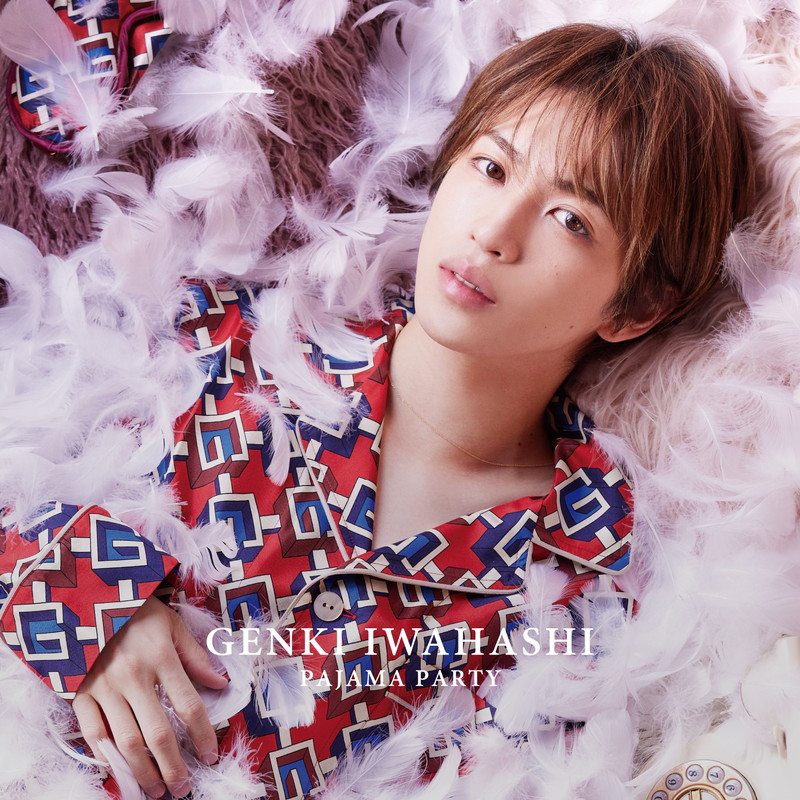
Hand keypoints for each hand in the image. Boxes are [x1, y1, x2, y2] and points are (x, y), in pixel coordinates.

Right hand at [73, 595, 228, 798]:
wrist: (88, 596)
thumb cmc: (136, 610)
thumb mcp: (172, 624)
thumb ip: (196, 656)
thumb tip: (221, 683)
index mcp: (162, 657)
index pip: (188, 706)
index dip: (202, 736)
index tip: (210, 757)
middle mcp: (133, 676)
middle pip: (158, 733)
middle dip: (173, 767)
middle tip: (184, 788)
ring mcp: (103, 687)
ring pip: (126, 742)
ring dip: (142, 772)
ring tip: (156, 790)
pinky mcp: (79, 693)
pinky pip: (93, 735)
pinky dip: (107, 758)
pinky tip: (121, 772)